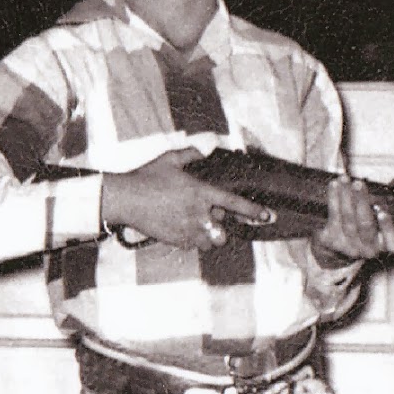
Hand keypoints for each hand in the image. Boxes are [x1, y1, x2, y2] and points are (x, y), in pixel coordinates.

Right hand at [100, 152, 274, 249]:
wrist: (125, 199)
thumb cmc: (146, 177)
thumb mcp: (170, 159)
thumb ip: (192, 153)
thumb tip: (207, 147)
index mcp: (201, 192)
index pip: (235, 204)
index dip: (254, 212)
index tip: (267, 217)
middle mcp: (198, 213)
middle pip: (224, 230)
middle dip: (220, 225)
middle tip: (207, 216)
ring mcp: (188, 230)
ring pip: (212, 241)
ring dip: (209, 236)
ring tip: (196, 225)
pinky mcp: (177, 241)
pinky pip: (195, 246)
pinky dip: (194, 240)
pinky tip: (181, 229)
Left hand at [313, 177, 393, 265]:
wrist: (343, 243)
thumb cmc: (369, 223)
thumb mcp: (380, 214)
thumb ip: (380, 205)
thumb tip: (385, 192)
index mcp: (387, 245)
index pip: (393, 241)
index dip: (387, 226)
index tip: (382, 212)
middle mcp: (370, 251)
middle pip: (366, 225)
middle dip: (361, 202)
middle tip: (358, 184)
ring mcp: (350, 248)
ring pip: (348, 220)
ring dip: (345, 196)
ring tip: (345, 179)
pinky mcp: (333, 241)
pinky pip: (333, 217)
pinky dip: (333, 198)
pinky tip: (335, 184)